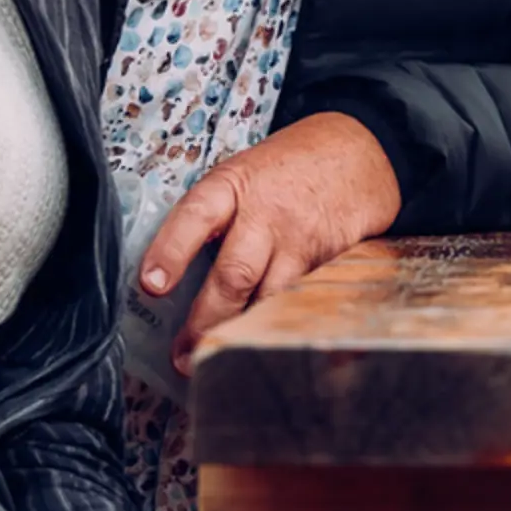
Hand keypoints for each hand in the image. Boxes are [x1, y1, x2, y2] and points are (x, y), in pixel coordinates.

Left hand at [137, 112, 400, 367]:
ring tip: (219, 357)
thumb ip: (213, 215)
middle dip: (205, 321)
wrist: (359, 152)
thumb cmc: (286, 169)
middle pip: (234, 274)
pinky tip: (267, 343)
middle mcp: (268, 212)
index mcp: (234, 184)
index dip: (172, 251)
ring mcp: (303, 239)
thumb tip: (164, 274)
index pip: (196, 216)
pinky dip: (281, 324)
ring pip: (269, 298)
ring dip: (242, 333)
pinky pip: (301, 301)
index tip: (151, 286)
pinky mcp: (333, 259)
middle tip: (184, 356)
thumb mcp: (242, 173)